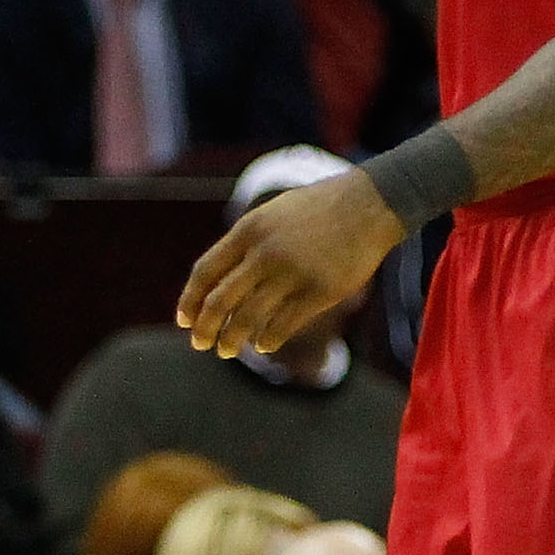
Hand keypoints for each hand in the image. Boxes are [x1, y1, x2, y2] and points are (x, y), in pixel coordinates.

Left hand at [178, 167, 407, 359]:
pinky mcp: (320, 292)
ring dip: (233, 340)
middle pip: (220, 301)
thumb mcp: (273, 214)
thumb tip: (218, 282)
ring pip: (249, 318)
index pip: (205, 271)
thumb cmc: (318, 210)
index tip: (184, 320)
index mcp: (249, 230)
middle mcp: (266, 252)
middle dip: (205, 328)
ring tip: (227, 350)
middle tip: (200, 344)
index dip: (190, 300)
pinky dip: (268, 339)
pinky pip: (284, 325)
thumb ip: (245, 244)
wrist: (369, 204)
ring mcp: (293, 273)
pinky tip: (263, 345)